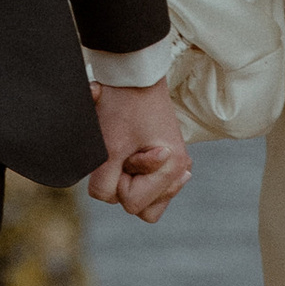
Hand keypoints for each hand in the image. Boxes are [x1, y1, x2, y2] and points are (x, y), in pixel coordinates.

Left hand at [88, 79, 189, 226]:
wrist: (134, 77)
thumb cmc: (122, 109)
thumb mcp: (107, 151)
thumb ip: (104, 186)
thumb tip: (111, 197)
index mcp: (172, 170)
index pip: (132, 205)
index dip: (117, 182)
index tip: (122, 153)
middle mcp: (180, 172)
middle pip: (142, 209)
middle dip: (125, 186)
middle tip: (124, 155)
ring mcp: (176, 168)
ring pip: (145, 199)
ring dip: (130, 181)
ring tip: (129, 152)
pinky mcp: (168, 161)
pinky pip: (148, 185)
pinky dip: (136, 174)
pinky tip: (133, 152)